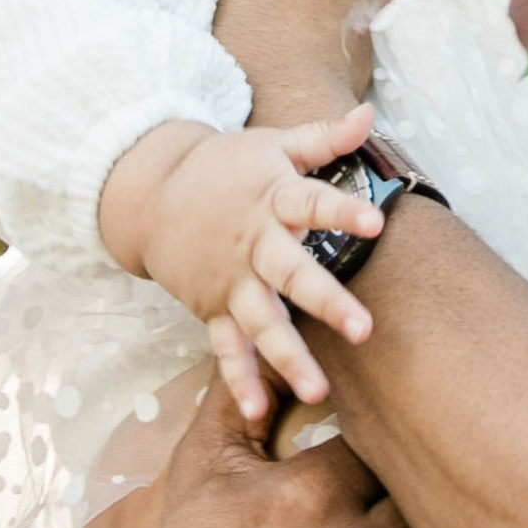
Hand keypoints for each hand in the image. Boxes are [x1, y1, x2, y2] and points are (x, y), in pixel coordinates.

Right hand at [107, 106, 383, 425]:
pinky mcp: (212, 308)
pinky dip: (239, 380)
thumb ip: (323, 137)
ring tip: (318, 392)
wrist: (150, 193)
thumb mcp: (272, 145)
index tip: (377, 222)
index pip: (312, 203)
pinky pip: (227, 348)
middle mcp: (252, 245)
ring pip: (261, 323)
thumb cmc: (225, 168)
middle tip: (363, 329)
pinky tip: (257, 413)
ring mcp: (229, 282)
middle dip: (326, 301)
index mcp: (271, 199)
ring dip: (288, 358)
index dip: (343, 212)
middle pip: (291, 275)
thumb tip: (370, 114)